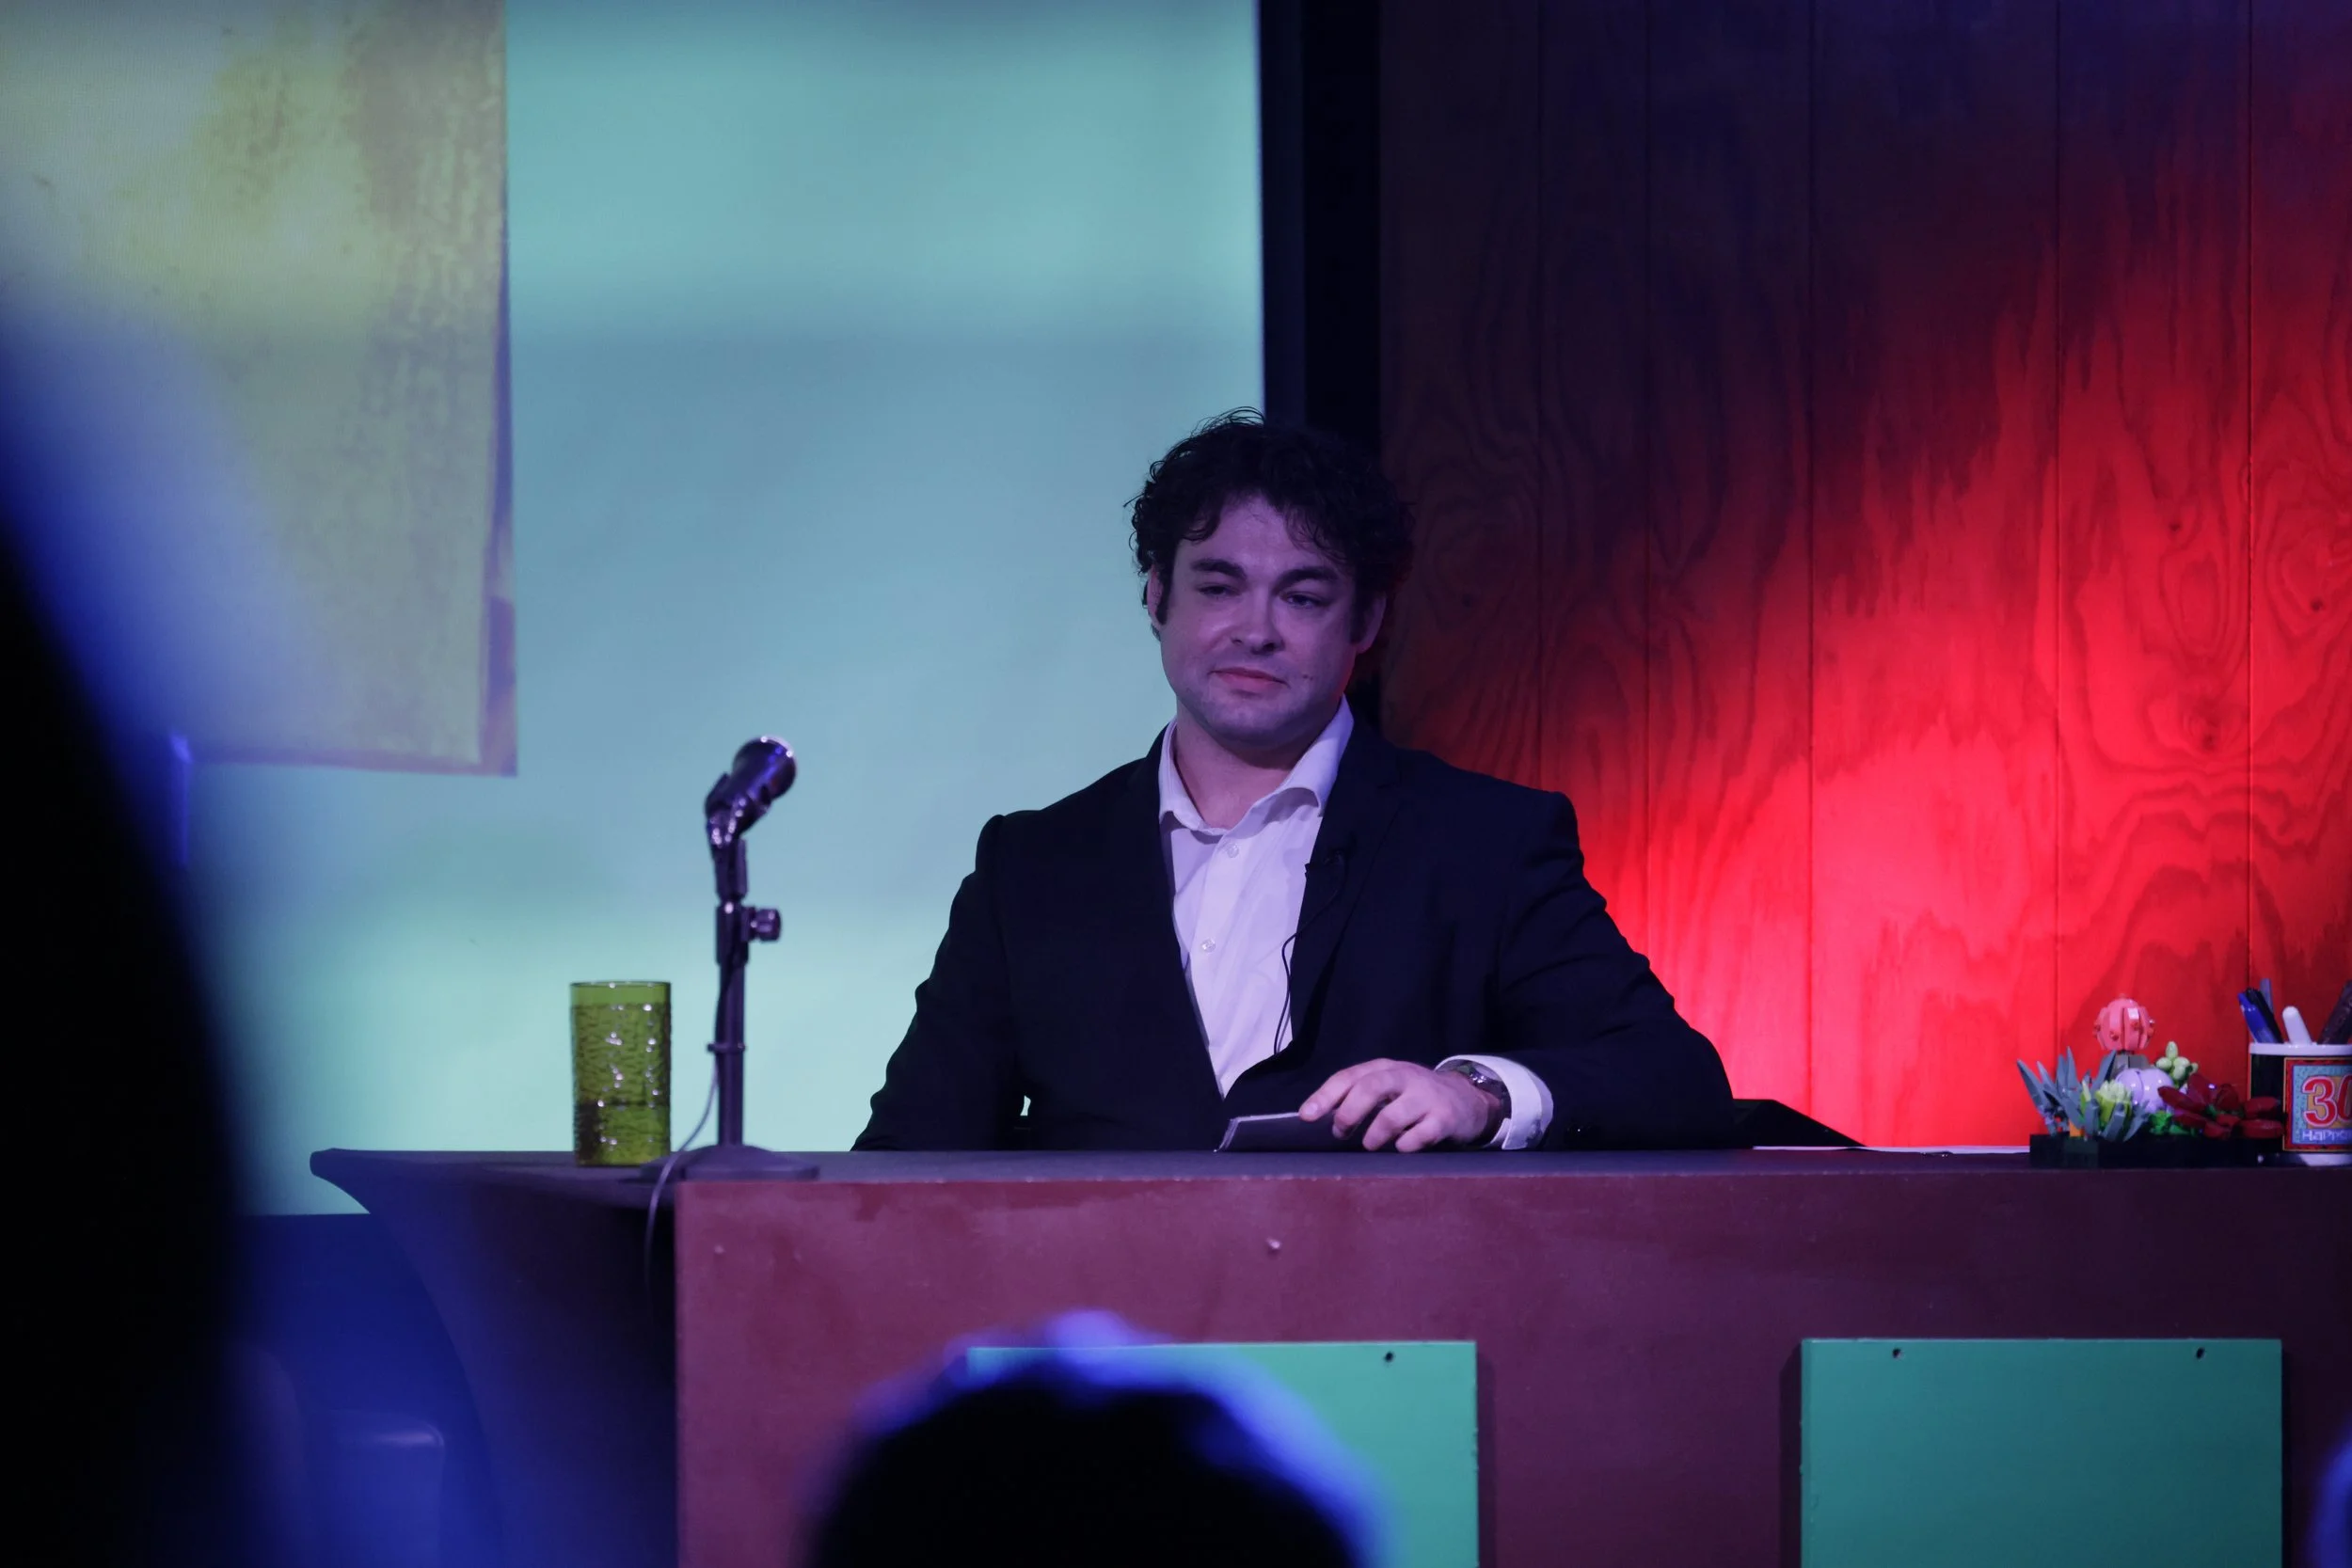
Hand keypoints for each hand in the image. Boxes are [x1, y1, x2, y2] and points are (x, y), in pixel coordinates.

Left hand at [1299, 1059, 1504, 1151]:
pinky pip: (1419, 1136)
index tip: (1307, 1116)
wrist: (1467, 1100)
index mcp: (1386, 1069)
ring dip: (1375, 1136)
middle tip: (1340, 1132)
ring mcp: (1427, 1097)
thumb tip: (1317, 1116)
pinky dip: (1405, 1145)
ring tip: (1370, 1144)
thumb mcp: (1389, 1087)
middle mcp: (1406, 1077)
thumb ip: (1357, 1095)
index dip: (1325, 1096)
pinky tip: (1402, 1147)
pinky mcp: (1445, 1118)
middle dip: (1349, 1113)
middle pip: (1371, 1088)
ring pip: (1392, 1116)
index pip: (1350, 1076)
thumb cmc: (1416, 1096)